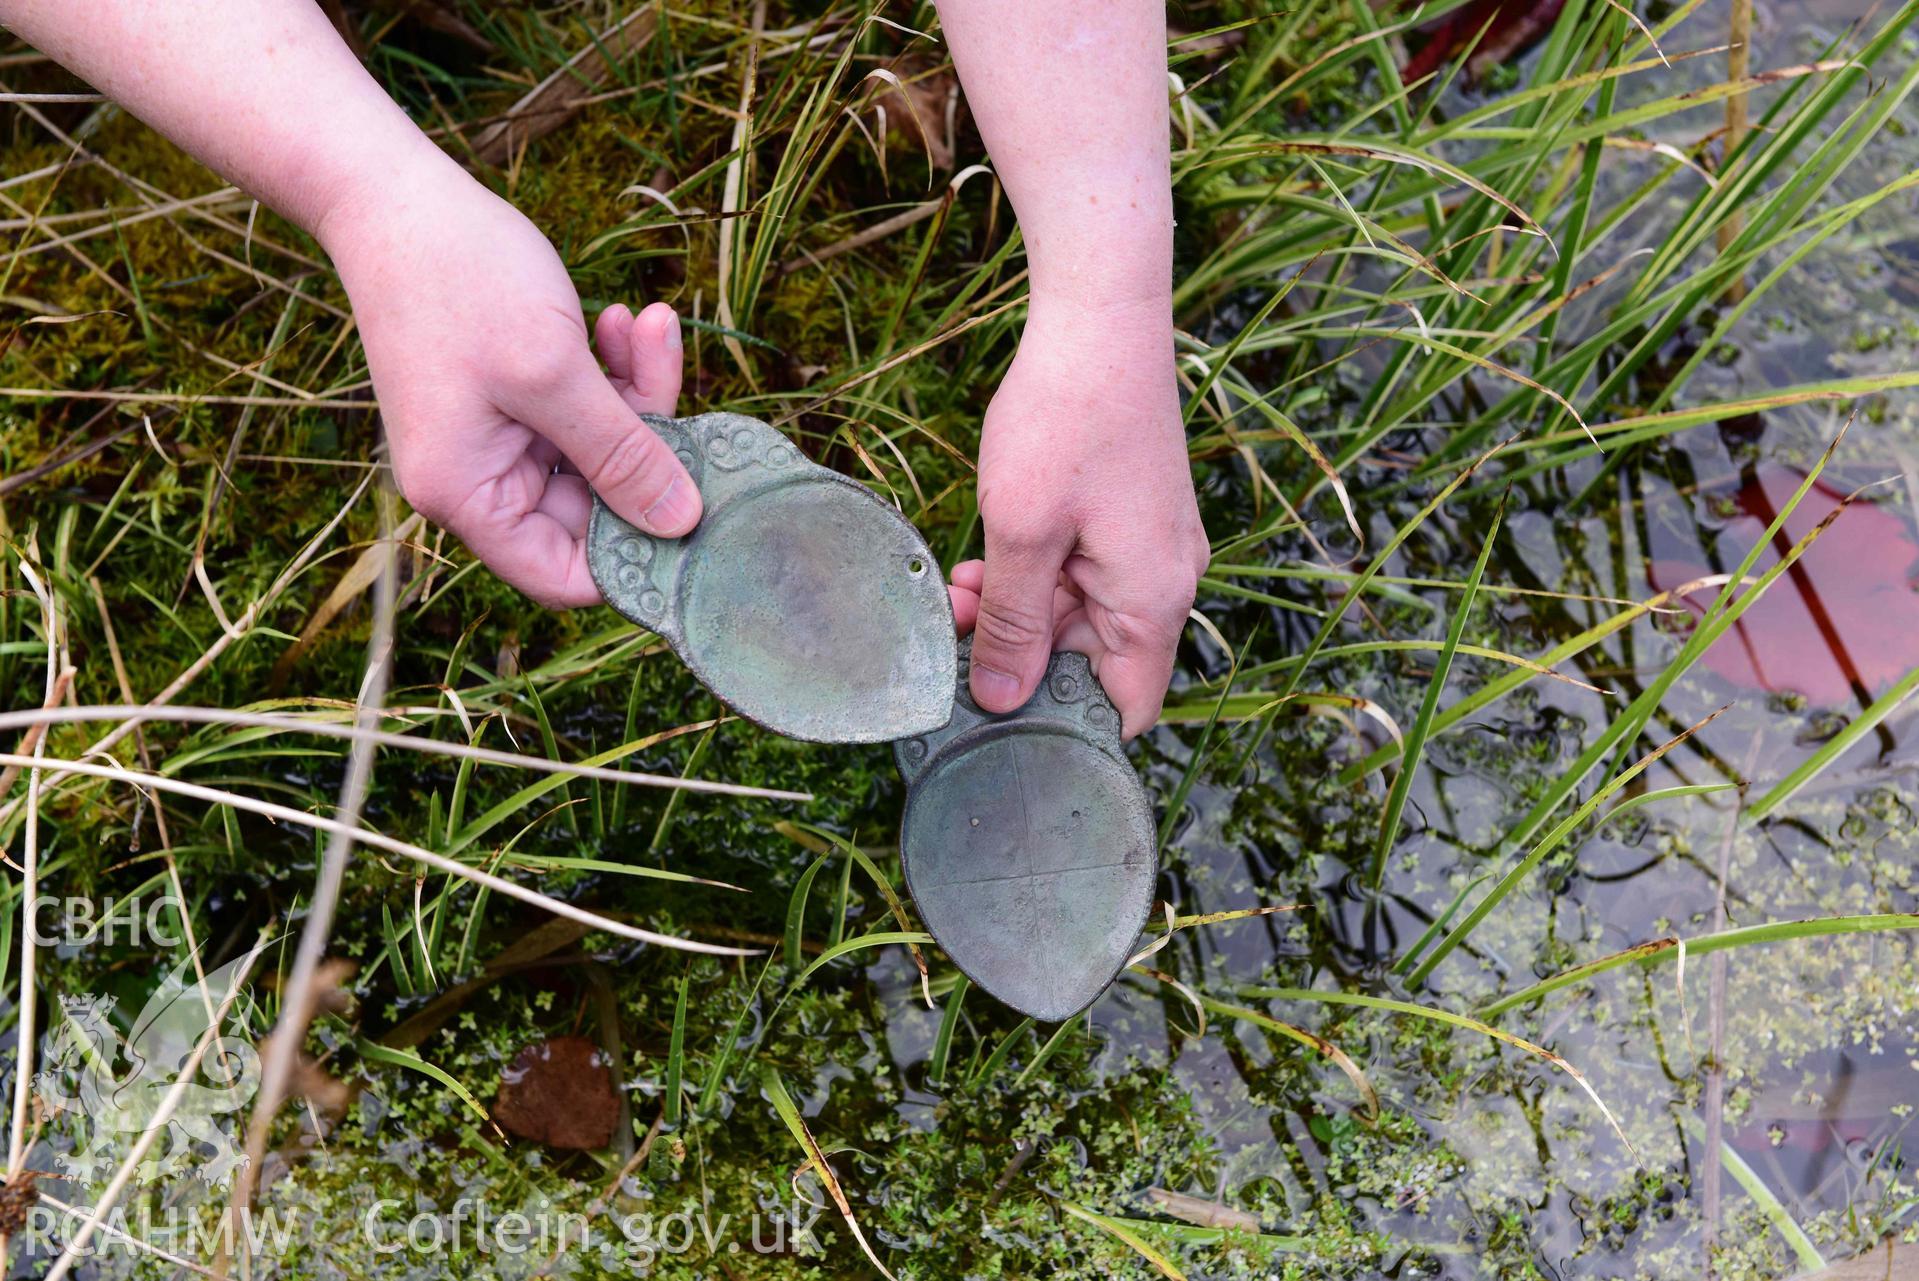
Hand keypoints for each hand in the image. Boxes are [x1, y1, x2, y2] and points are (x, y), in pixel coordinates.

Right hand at [319, 169, 696, 607]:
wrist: (394, 196)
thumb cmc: (462, 280)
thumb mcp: (555, 374)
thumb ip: (621, 454)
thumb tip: (681, 524)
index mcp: (468, 497)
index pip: (564, 575)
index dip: (634, 555)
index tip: (693, 506)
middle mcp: (478, 481)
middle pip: (595, 509)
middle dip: (646, 446)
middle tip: (669, 373)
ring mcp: (498, 440)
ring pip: (601, 453)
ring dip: (638, 394)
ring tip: (648, 324)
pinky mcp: (516, 399)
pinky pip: (586, 411)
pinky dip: (614, 372)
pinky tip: (623, 320)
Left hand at [948, 305, 1207, 736]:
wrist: (1101, 318)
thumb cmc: (1066, 420)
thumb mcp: (1021, 534)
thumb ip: (1011, 625)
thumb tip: (1001, 700)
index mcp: (1155, 600)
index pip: (1128, 708)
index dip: (1067, 726)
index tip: (1001, 718)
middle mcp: (1169, 580)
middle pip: (1097, 660)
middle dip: (1022, 653)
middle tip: (956, 627)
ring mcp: (1155, 545)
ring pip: (1082, 613)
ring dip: (1019, 608)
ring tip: (962, 584)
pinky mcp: (1135, 515)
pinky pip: (1087, 571)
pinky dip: (1037, 572)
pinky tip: (988, 553)